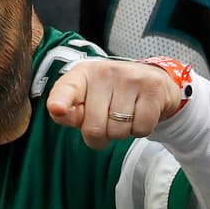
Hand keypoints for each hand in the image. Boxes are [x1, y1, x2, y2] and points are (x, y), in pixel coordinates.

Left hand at [45, 59, 179, 147]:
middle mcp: (104, 72)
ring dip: (121, 133)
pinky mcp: (153, 88)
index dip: (60, 101)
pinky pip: (141, 129)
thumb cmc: (110, 95)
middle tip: (106, 123)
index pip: (67, 89)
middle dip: (100, 137)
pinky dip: (139, 131)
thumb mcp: (86, 100)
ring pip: (119, 131)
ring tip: (124, 116)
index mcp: (81, 75)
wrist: (151, 80)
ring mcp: (130, 78)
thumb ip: (70, 112)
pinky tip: (139, 114)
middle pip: (94, 128)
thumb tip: (59, 113)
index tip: (57, 109)